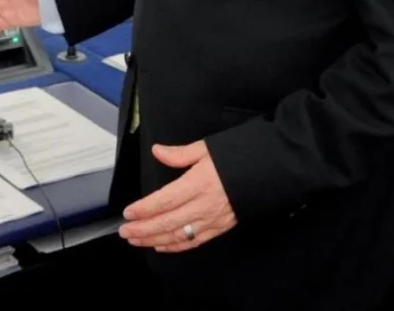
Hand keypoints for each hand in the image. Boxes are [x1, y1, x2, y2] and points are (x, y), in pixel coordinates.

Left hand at [119, 141, 236, 252]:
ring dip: (154, 239)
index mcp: (198, 183)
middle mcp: (203, 205)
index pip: (164, 201)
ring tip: (136, 240)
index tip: (128, 213)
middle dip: (143, 229)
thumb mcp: (207, 148)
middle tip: (125, 232)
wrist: (268, 170)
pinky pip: (194, 241)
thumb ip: (180, 153)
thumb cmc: (237, 156)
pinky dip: (176, 246)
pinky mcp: (221, 227)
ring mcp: (212, 219)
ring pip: (178, 235)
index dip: (143, 209)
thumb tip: (157, 151)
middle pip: (167, 222)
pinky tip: (162, 245)